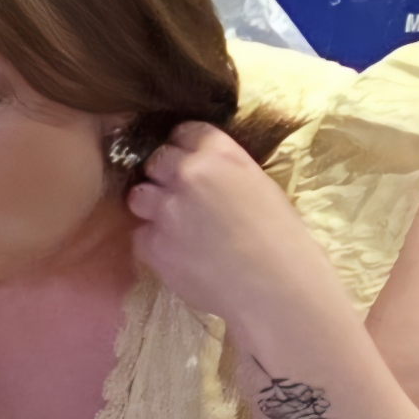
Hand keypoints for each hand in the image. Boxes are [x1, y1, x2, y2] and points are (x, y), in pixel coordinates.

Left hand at [126, 122, 317, 327]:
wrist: (275, 286)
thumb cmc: (280, 239)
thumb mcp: (259, 185)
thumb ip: (225, 170)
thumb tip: (206, 173)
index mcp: (218, 152)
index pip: (184, 132)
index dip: (183, 149)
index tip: (187, 164)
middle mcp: (188, 172)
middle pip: (156, 161)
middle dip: (164, 177)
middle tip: (180, 200)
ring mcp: (166, 208)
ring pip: (138, 196)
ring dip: (150, 208)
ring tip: (173, 227)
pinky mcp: (154, 244)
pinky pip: (140, 235)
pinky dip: (152, 244)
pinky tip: (177, 255)